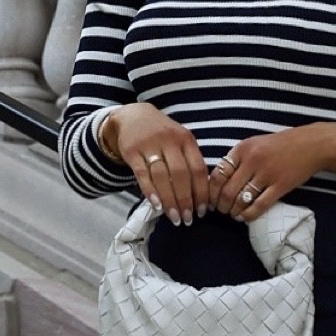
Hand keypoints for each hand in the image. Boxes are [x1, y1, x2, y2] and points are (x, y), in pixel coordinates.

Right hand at [102, 103, 210, 224]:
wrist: (132, 116)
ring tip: (174, 218)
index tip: (203, 211)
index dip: (202, 192)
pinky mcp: (132, 150)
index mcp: (186, 139)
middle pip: (181, 175)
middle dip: (186, 200)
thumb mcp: (180, 141)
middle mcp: (170, 140)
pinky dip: (150, 191)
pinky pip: (142, 174)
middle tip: (188, 219)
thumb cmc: (162, 134)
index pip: (198, 168)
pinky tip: (157, 206)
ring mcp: (150, 144)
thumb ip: (190, 161)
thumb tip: (202, 195)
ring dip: (169, 200)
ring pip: (162, 176)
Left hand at [207, 123, 335, 217]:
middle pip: (227, 191)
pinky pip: (259, 206)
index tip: (210, 200)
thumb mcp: (255, 143)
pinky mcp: (280, 186)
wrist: (312, 144)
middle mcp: (252, 160)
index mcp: (242, 148)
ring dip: (233, 211)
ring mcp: (267, 174)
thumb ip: (238, 159)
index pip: (217, 174)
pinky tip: (245, 217)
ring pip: (241, 200)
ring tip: (233, 214)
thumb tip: (218, 181)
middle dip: (221, 206)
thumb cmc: (282, 145)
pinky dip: (248, 215)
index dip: (211, 192)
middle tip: (221, 211)